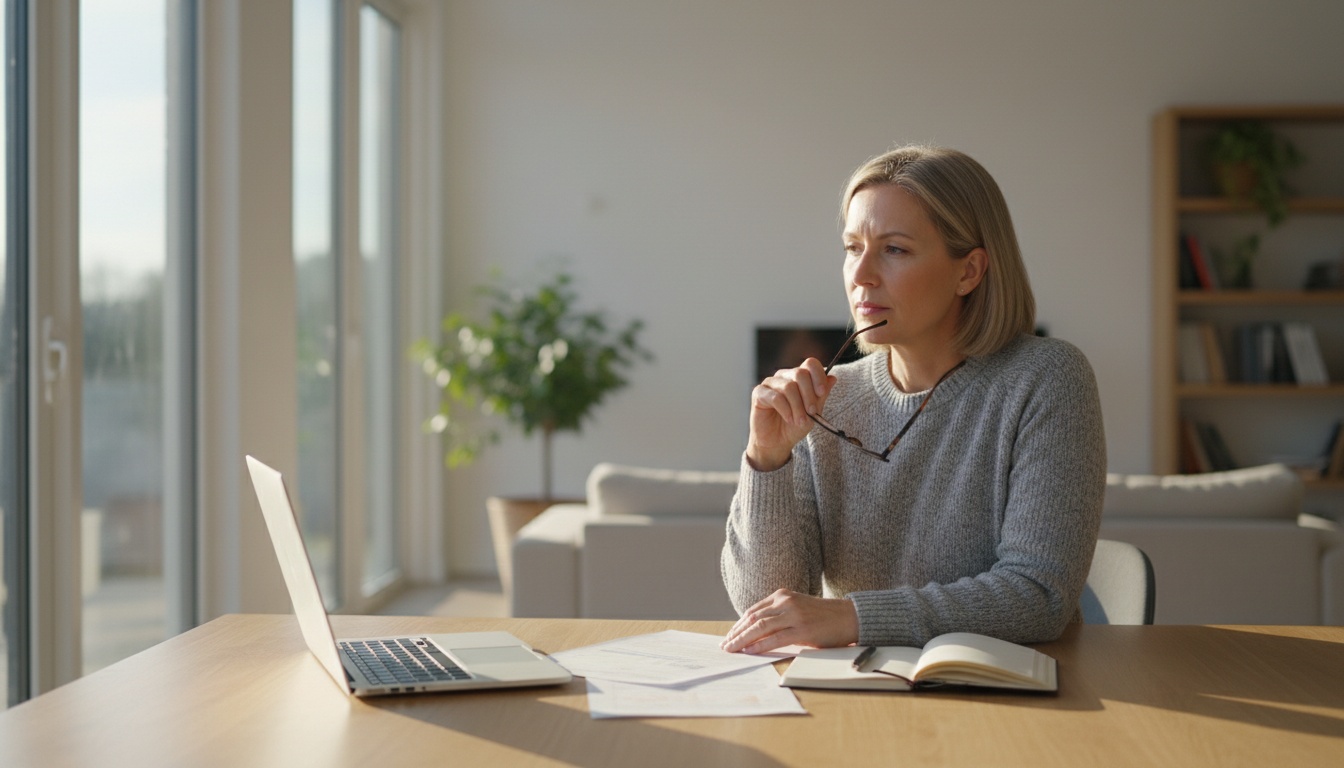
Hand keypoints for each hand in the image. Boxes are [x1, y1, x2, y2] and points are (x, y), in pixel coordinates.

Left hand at [720, 588, 859, 653]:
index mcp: (782, 595)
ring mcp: (794, 615)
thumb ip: (778, 614)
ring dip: (742, 640)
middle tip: (725, 645)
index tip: (729, 636)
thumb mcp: (797, 608)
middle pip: (753, 618)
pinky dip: (760, 645)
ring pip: (760, 627)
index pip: (753, 611)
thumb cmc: (822, 616)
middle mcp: (786, 602)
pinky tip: (749, 651)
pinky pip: (775, 638)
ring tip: (732, 649)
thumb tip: (755, 632)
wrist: (849, 616)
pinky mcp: (803, 630)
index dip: (738, 625)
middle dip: (736, 633)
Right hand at [746, 358, 833, 471]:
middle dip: (809, 395)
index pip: (810, 364)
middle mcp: (784, 376)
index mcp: (799, 378)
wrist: (778, 443)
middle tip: (812, 412)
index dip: (818, 376)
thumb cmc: (795, 426)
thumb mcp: (814, 412)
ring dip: (797, 407)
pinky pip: (775, 397)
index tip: (821, 393)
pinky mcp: (759, 393)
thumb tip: (832, 378)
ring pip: (789, 386)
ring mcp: (770, 383)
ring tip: (799, 421)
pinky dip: (785, 410)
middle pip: (800, 373)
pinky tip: (788, 418)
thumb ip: (821, 395)